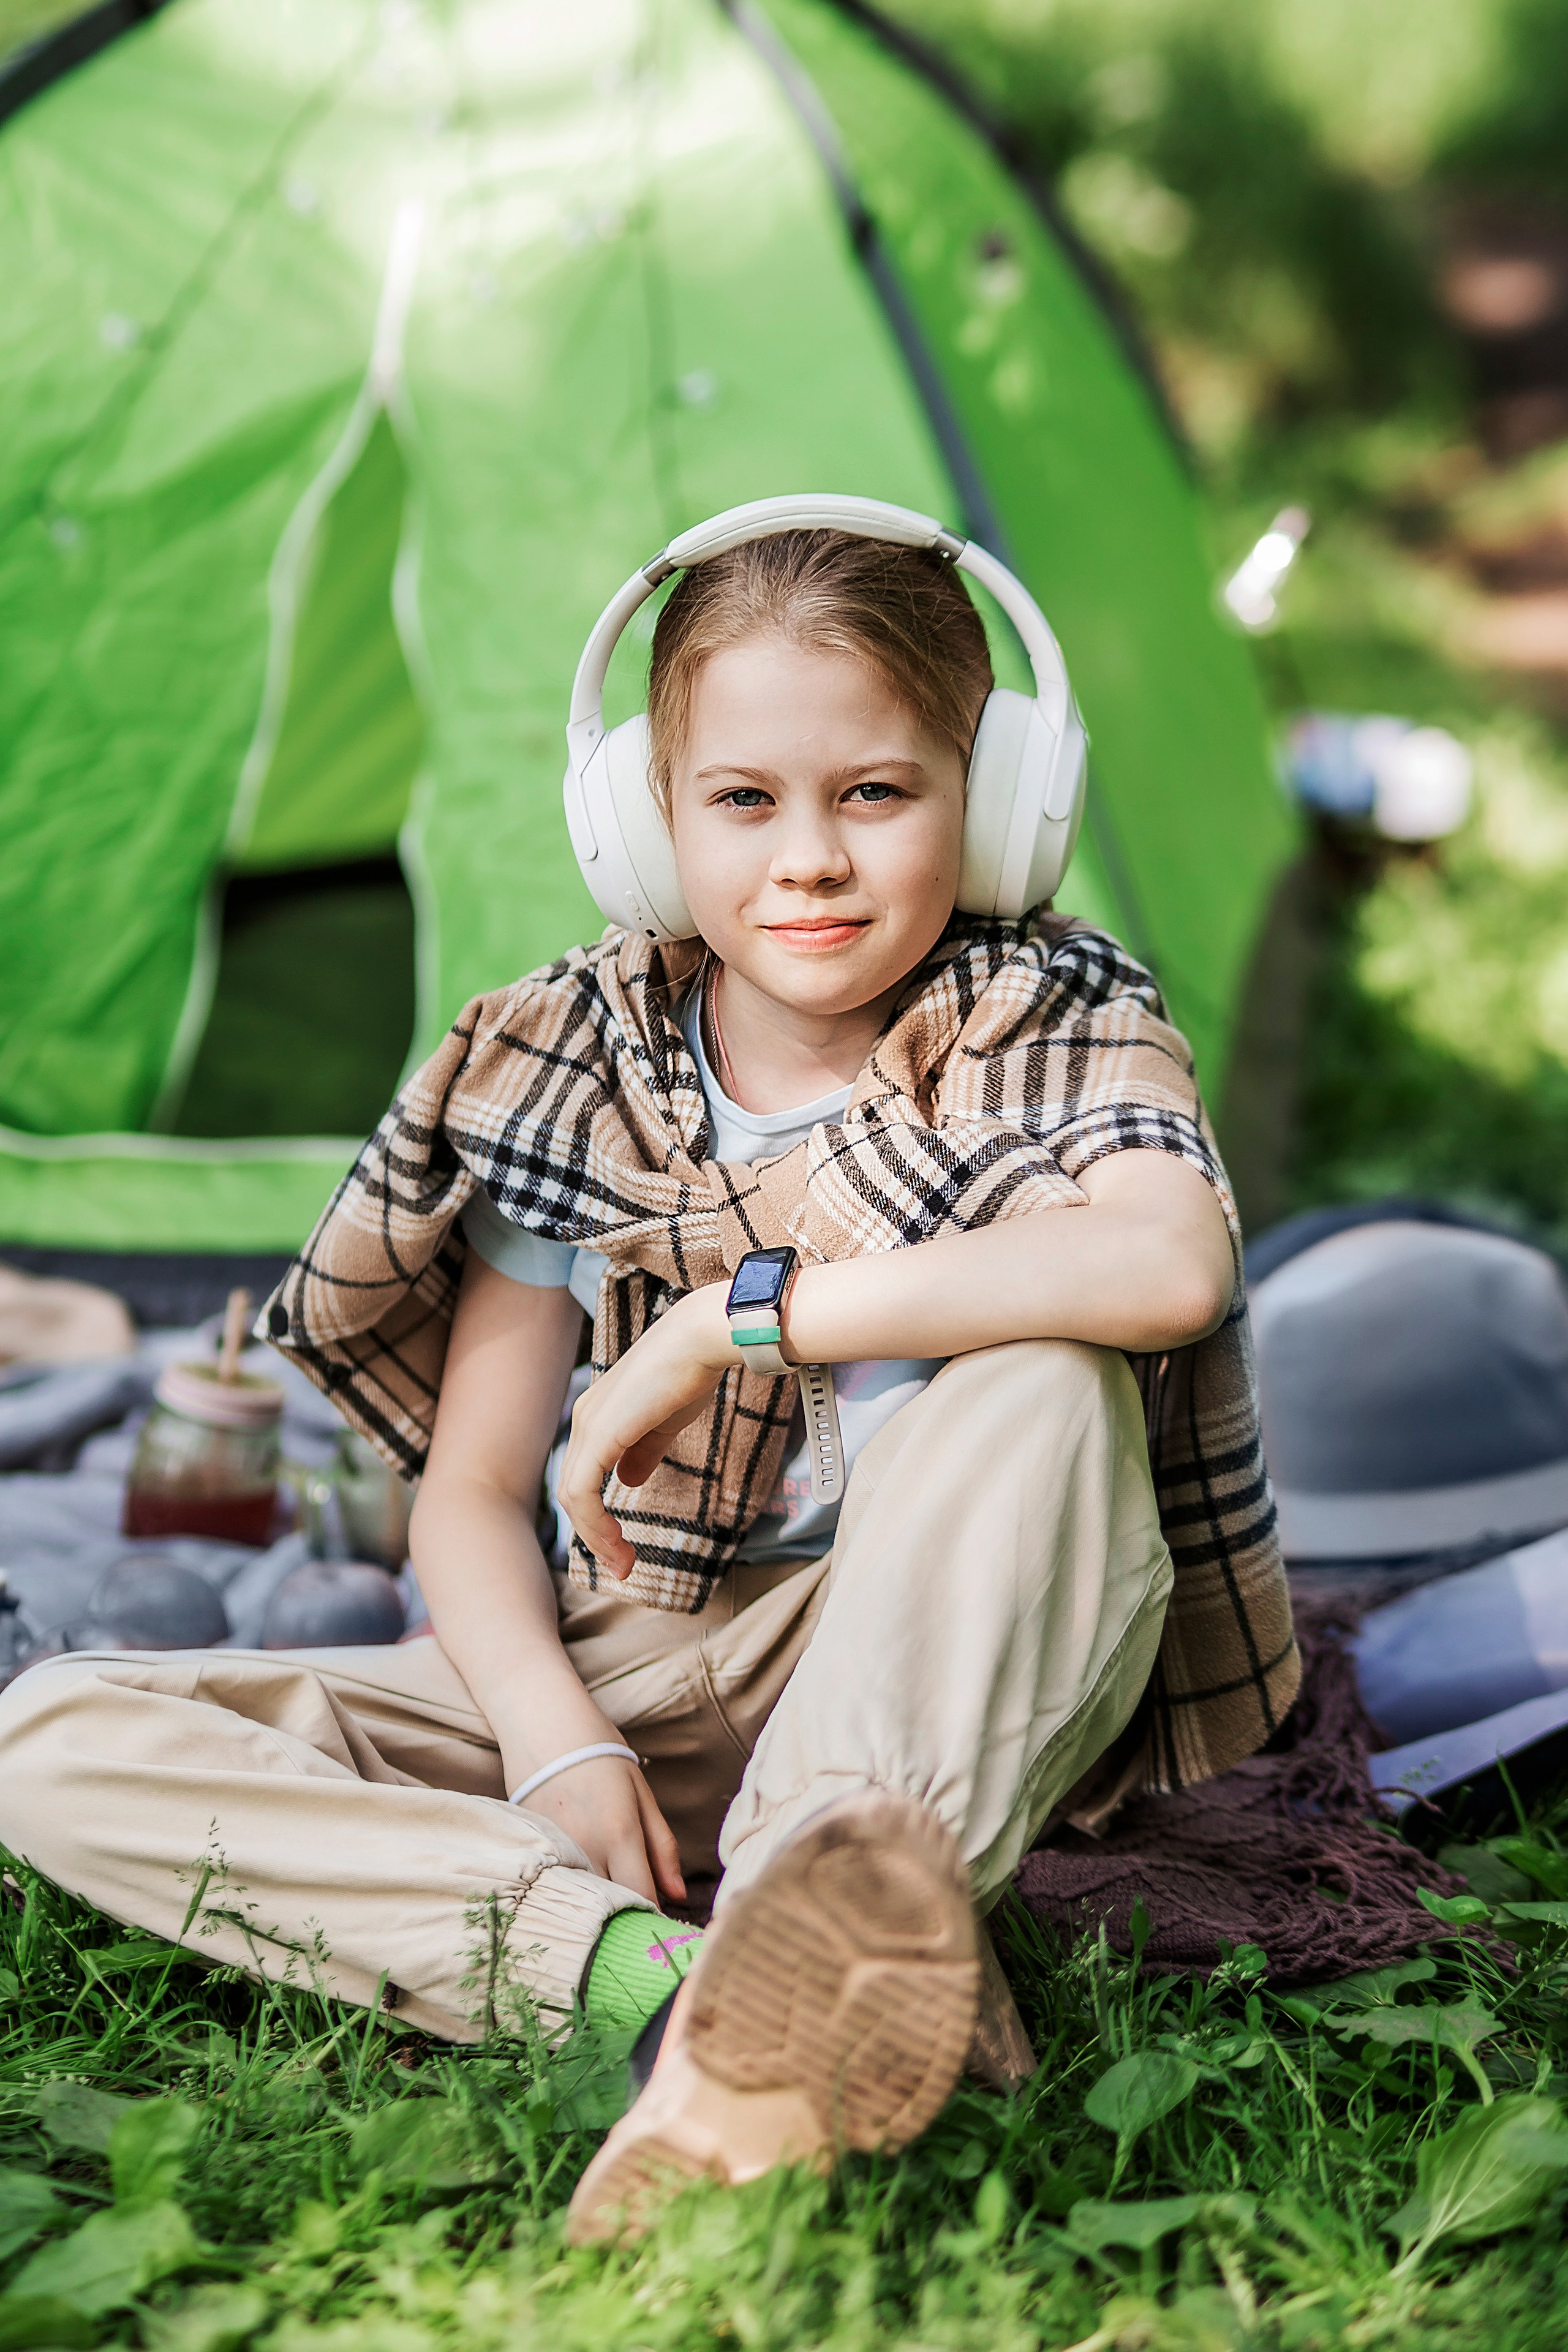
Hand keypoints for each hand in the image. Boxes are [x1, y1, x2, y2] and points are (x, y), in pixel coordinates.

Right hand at [519, 1752, 686, 1906]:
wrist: (542, 1724)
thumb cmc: (600, 1753)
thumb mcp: (641, 1793)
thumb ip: (662, 1847)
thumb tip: (678, 1895)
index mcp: (620, 1833)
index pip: (641, 1899)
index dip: (653, 1917)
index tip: (659, 1921)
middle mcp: (585, 1849)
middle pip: (610, 1909)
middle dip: (626, 1917)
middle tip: (635, 1916)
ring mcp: (554, 1852)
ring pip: (581, 1903)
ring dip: (598, 1909)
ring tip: (608, 1900)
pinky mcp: (531, 1850)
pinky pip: (557, 1885)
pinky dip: (572, 1892)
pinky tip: (578, 1885)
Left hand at [558, 1284, 732, 1578]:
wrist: (701, 1341)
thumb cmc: (689, 1374)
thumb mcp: (664, 1423)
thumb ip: (644, 1453)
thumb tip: (628, 1481)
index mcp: (598, 1416)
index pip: (585, 1475)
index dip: (598, 1516)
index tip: (624, 1548)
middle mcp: (585, 1419)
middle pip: (573, 1491)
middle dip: (595, 1535)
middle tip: (622, 1566)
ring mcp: (589, 1426)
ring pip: (574, 1497)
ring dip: (596, 1536)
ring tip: (623, 1564)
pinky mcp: (600, 1435)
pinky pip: (583, 1492)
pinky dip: (596, 1523)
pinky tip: (618, 1542)